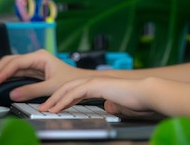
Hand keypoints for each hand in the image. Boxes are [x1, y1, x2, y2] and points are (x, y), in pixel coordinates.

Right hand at [0, 49, 85, 101]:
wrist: (81, 81)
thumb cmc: (71, 80)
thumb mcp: (52, 87)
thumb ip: (32, 91)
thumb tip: (14, 94)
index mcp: (40, 57)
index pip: (16, 62)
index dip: (3, 71)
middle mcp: (35, 58)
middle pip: (11, 60)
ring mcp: (34, 63)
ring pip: (12, 65)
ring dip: (1, 73)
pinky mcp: (34, 70)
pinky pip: (17, 72)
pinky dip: (7, 76)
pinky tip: (0, 81)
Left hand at [39, 76, 158, 119]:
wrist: (146, 93)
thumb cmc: (137, 100)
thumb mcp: (120, 105)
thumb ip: (112, 105)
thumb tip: (108, 107)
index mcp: (99, 85)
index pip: (76, 90)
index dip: (63, 98)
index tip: (54, 107)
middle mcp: (95, 81)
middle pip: (68, 87)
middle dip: (54, 97)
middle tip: (43, 107)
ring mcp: (95, 81)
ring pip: (68, 88)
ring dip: (55, 99)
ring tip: (45, 109)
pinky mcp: (96, 85)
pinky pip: (75, 92)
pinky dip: (64, 101)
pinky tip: (57, 108)